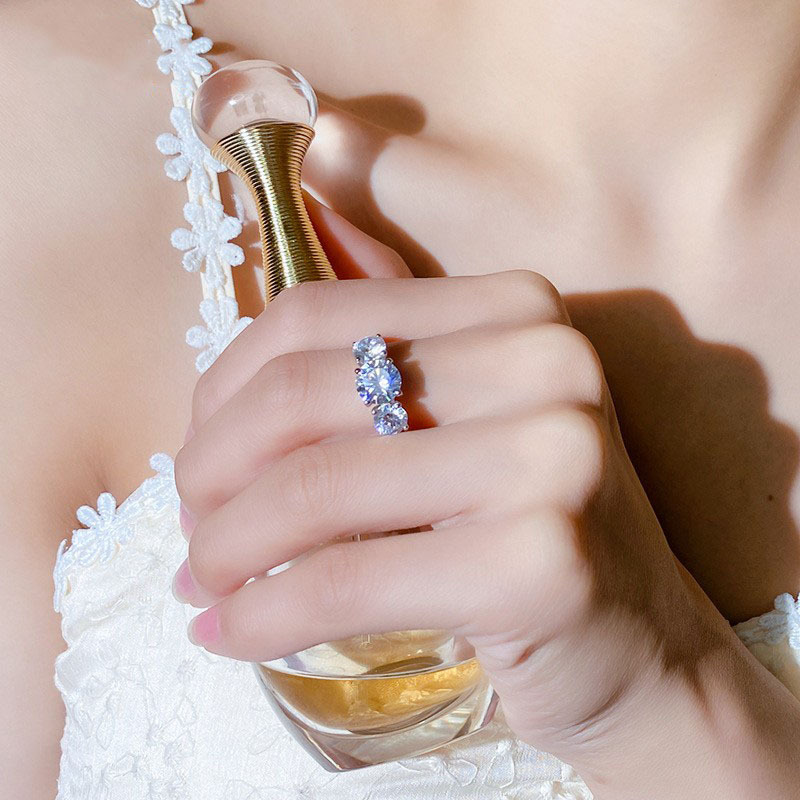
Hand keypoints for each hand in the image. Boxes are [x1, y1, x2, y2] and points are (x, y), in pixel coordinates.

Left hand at [172, 195, 785, 796]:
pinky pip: (347, 580)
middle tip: (191, 534)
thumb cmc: (531, 532)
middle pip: (304, 395)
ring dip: (225, 548)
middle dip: (210, 474)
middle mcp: (546, 361)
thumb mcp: (470, 417)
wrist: (643, 649)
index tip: (197, 459)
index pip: (316, 314)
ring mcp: (552, 458)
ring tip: (202, 587)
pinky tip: (235, 634)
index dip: (222, 391)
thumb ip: (395, 325)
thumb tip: (316, 208)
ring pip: (315, 489)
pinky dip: (266, 614)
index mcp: (519, 308)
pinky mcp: (539, 563)